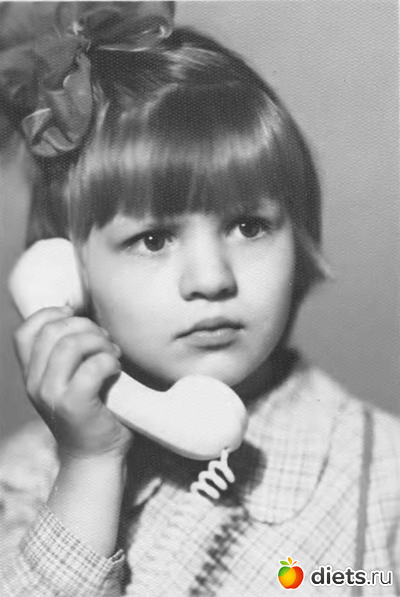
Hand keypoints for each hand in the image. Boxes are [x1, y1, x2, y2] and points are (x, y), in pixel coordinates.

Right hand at [14, 307, 133, 460]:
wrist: (96, 457)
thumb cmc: (92, 411)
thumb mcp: (69, 380)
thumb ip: (67, 354)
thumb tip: (81, 314)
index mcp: (32, 374)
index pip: (24, 332)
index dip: (50, 314)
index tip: (76, 315)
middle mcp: (34, 384)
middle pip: (52, 332)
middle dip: (85, 326)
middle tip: (105, 340)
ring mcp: (51, 395)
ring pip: (70, 345)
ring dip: (99, 343)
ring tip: (113, 354)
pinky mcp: (73, 406)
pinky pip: (92, 368)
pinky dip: (109, 361)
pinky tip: (116, 369)